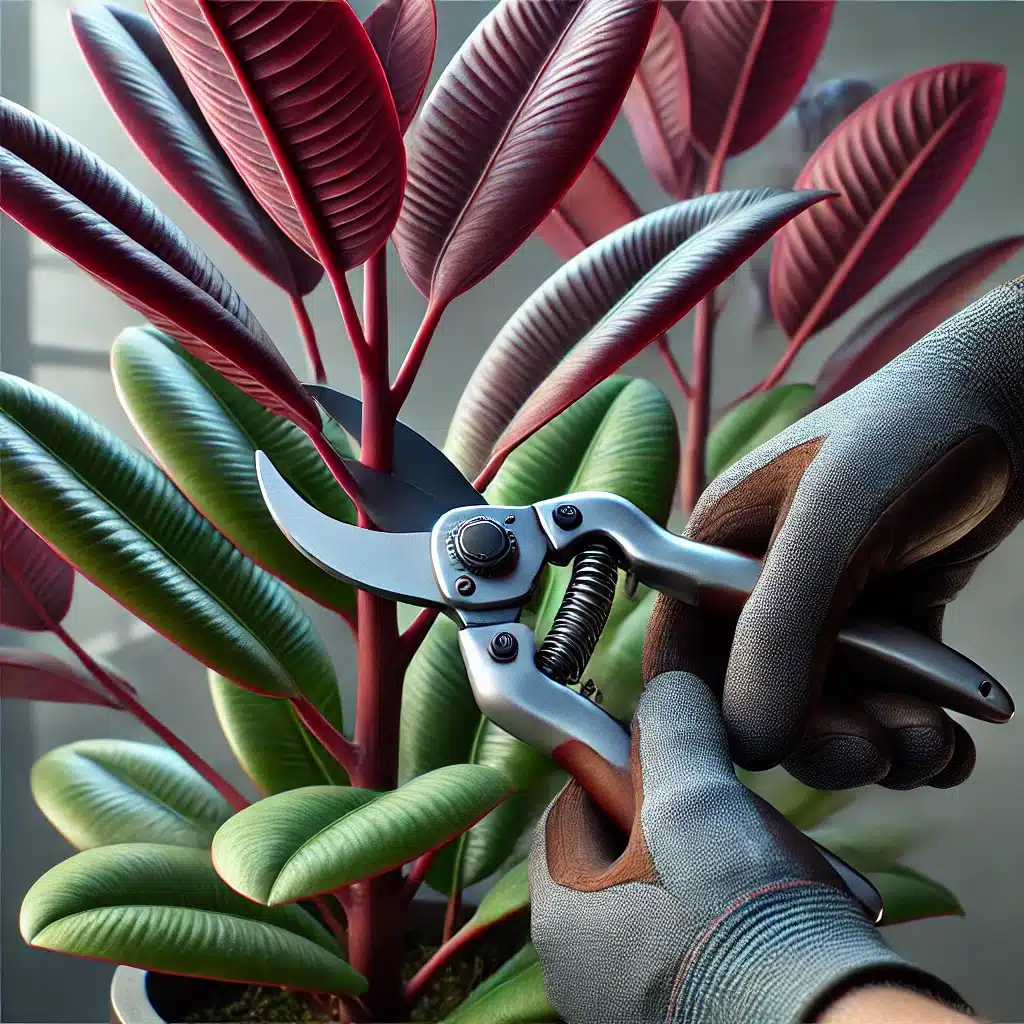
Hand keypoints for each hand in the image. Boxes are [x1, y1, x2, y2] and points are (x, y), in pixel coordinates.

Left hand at [529, 671, 971, 1023]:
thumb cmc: (749, 928)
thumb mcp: (698, 800)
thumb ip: (672, 731)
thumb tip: (668, 690)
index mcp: (563, 918)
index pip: (574, 804)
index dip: (625, 767)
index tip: (677, 757)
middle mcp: (587, 968)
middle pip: (628, 847)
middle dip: (690, 817)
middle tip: (739, 813)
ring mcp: (637, 996)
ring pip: (677, 889)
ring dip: (730, 859)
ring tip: (781, 864)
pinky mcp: (691, 1010)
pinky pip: (708, 936)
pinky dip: (747, 910)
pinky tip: (793, 904)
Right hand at [644, 279, 1023, 789]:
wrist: (1006, 404)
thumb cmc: (905, 436)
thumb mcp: (833, 523)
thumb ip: (782, 629)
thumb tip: (750, 744)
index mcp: (720, 553)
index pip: (684, 657)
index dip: (707, 720)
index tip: (760, 765)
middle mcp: (765, 588)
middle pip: (763, 702)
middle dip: (821, 740)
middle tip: (875, 752)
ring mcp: (828, 609)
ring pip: (832, 711)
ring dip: (881, 744)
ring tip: (935, 743)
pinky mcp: (885, 623)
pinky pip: (887, 701)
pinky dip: (919, 736)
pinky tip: (955, 745)